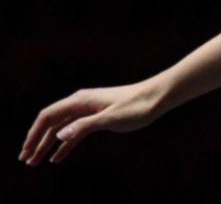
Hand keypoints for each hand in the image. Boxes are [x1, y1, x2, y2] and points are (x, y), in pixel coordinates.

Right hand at [20, 80, 166, 165]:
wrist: (158, 96)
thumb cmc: (137, 105)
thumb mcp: (111, 118)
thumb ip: (85, 126)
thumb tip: (59, 135)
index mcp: (80, 101)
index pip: (48, 116)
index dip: (34, 134)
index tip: (26, 151)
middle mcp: (80, 103)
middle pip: (51, 123)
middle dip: (37, 141)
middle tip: (26, 160)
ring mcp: (89, 110)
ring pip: (62, 128)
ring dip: (48, 144)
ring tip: (36, 161)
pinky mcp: (98, 117)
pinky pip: (76, 131)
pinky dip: (65, 143)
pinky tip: (58, 157)